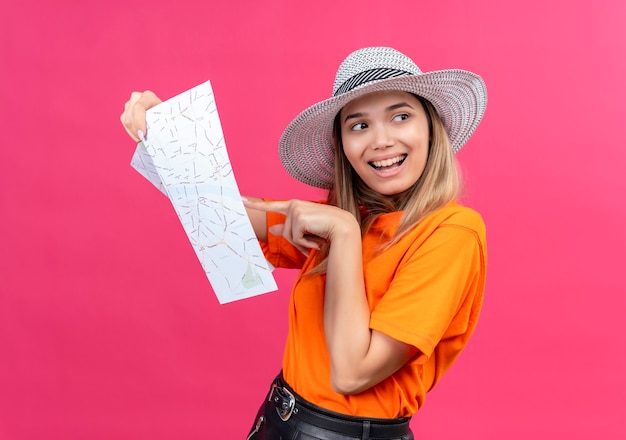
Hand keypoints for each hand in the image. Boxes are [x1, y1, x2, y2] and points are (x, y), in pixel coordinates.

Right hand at [120, 90, 161, 141]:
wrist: (161, 117)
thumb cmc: (165, 117)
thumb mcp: (167, 117)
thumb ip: (164, 122)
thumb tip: (162, 133)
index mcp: (148, 96)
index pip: (139, 107)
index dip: (139, 122)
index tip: (142, 134)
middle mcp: (136, 98)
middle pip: (131, 117)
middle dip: (137, 131)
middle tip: (144, 140)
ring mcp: (129, 105)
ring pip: (127, 122)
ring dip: (135, 133)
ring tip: (144, 139)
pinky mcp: (125, 114)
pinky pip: (125, 126)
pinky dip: (132, 134)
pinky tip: (139, 136)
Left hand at [243, 199, 358, 255]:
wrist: (344, 228)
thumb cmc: (327, 229)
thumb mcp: (305, 230)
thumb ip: (288, 229)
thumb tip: (272, 228)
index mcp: (294, 206)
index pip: (271, 206)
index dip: (253, 203)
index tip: (239, 200)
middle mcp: (293, 204)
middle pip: (284, 231)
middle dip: (297, 241)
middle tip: (313, 241)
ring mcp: (296, 209)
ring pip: (289, 236)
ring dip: (302, 243)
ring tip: (316, 239)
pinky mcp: (299, 217)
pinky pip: (295, 238)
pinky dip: (305, 243)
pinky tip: (317, 239)